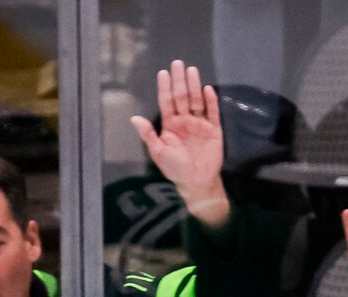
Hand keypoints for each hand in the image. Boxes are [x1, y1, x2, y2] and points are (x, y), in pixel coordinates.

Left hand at [132, 61, 228, 225]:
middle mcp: (184, 121)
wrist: (197, 183)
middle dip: (179, 81)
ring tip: (191, 71)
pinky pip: (212, 112)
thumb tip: (134, 118)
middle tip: (177, 64)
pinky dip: (210, 101)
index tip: (163, 73)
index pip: (167, 102)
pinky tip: (207, 89)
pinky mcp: (213, 129)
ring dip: (193, 86)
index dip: (165, 88)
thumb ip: (148, 135)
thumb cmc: (175, 169)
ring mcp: (199, 124)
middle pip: (181, 97)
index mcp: (170, 125)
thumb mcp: (159, 153)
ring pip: (196, 100)